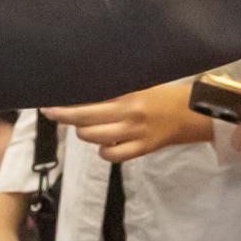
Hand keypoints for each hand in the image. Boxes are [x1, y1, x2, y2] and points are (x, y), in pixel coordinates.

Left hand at [43, 81, 210, 163]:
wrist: (191, 113)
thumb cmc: (159, 96)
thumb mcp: (137, 85)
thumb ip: (113, 88)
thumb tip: (80, 91)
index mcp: (128, 93)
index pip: (90, 97)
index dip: (66, 101)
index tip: (49, 100)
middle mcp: (130, 112)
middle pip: (84, 118)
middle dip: (63, 116)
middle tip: (51, 113)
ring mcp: (136, 132)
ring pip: (94, 137)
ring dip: (83, 133)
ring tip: (84, 127)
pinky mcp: (142, 148)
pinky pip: (112, 155)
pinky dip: (103, 151)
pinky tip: (104, 144)